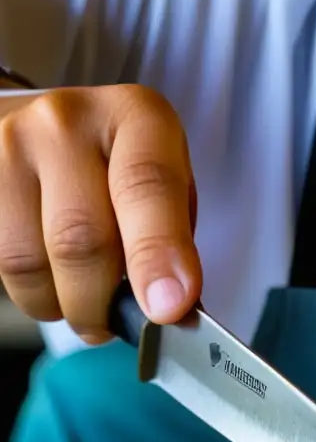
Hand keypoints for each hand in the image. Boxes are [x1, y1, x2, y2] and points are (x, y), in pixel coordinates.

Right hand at [0, 85, 200, 342]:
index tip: (167, 308)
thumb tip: (169, 305)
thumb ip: (173, 237)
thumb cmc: (121, 166)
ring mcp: (9, 145)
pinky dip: (31, 292)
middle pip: (80, 237)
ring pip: (29, 261)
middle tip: (114, 324)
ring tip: (82, 304)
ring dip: (60, 304)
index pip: (146, 188)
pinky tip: (51, 282)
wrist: (49, 129)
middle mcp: (66, 122)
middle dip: (101, 302)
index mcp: (136, 117)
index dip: (156, 254)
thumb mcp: (168, 181)